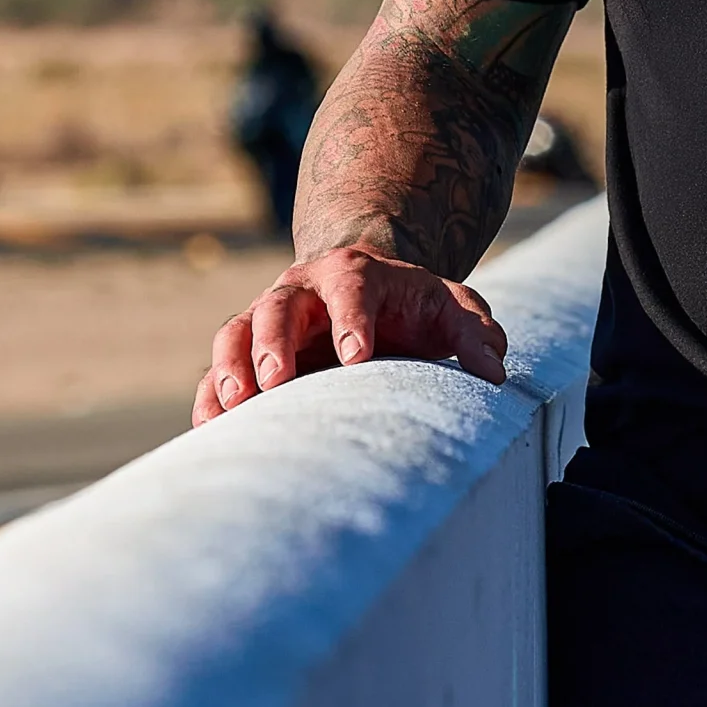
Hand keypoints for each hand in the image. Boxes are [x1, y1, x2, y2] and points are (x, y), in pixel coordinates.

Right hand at [192, 245, 508, 424]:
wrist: (366, 291)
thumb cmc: (414, 307)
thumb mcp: (452, 310)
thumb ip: (476, 334)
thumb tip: (495, 373)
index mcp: (355, 274)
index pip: (351, 289)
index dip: (352, 319)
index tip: (357, 357)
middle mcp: (302, 291)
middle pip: (277, 306)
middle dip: (272, 342)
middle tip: (274, 382)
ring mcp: (267, 320)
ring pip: (235, 332)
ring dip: (230, 368)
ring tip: (233, 407)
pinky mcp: (248, 355)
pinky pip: (218, 371)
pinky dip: (211, 398)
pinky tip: (211, 432)